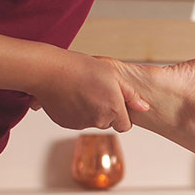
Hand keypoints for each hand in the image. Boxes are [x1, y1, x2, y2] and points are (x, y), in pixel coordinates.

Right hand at [29, 53, 148, 130]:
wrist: (50, 71)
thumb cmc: (82, 68)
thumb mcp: (114, 75)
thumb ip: (131, 95)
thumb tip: (144, 108)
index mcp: (113, 111)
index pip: (125, 126)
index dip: (122, 114)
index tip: (115, 100)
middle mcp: (99, 122)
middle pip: (109, 123)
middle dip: (106, 111)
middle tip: (96, 90)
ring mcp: (81, 124)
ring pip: (92, 122)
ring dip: (91, 111)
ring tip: (83, 90)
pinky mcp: (66, 123)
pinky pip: (77, 121)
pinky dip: (76, 112)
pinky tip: (71, 95)